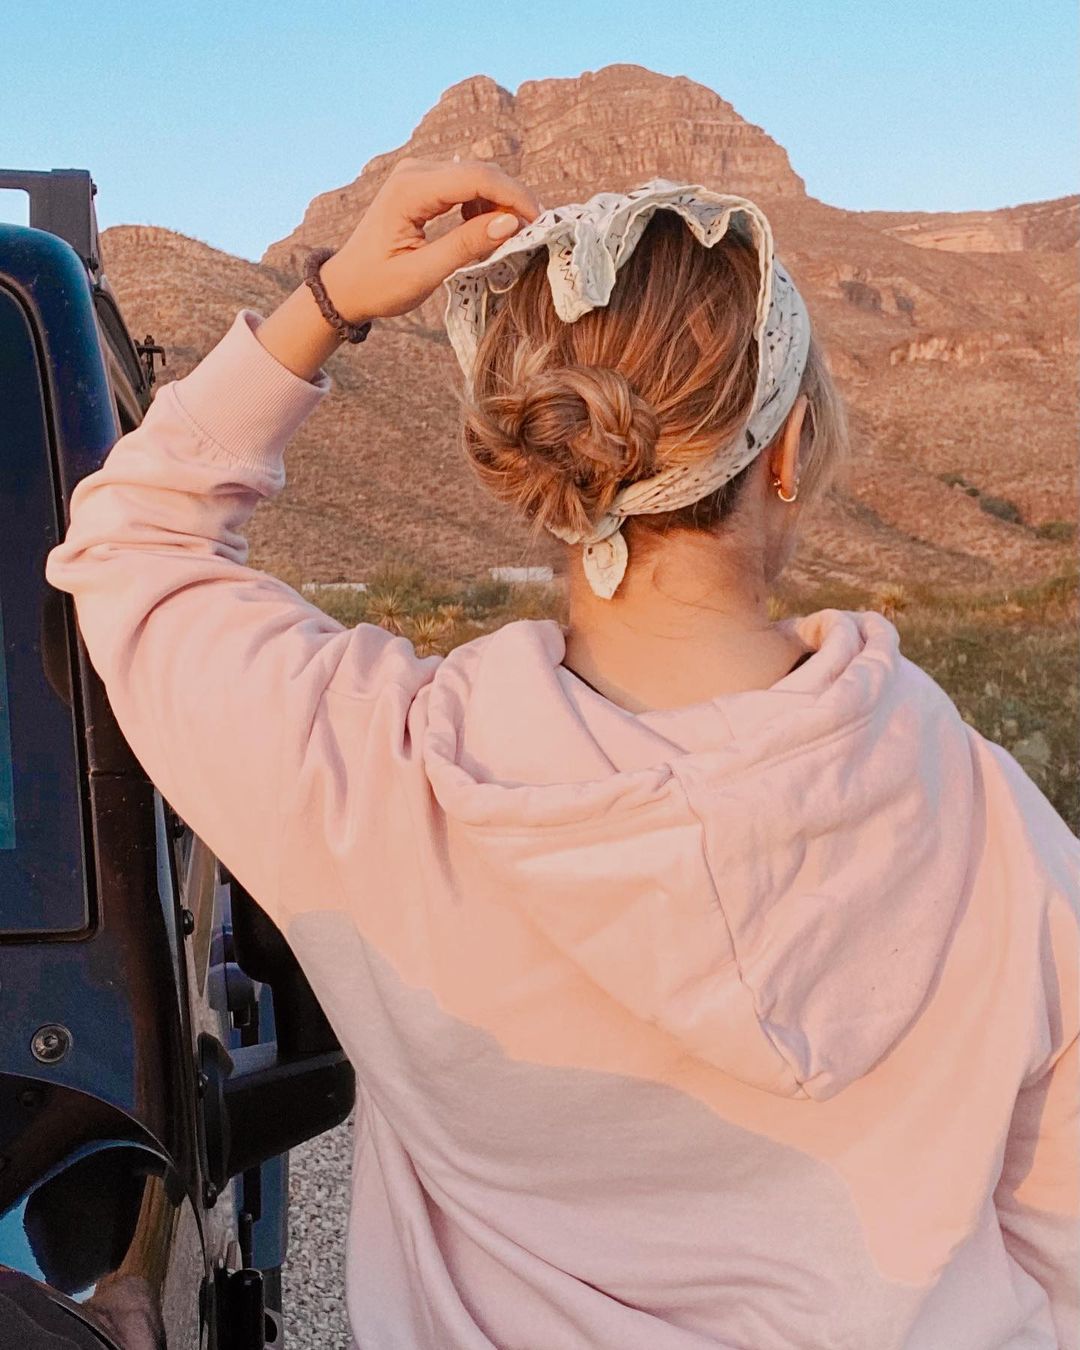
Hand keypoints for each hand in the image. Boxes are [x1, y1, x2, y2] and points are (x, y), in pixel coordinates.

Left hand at [321, 156, 540, 323]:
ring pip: (476, 176)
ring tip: (507, 238)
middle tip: (532, 233)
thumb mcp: (423, 274)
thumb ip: (466, 247)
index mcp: (410, 191)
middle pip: (480, 172)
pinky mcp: (423, 184)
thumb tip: (510, 222)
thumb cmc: (378, 285)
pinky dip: (483, 205)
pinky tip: (482, 231)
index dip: (514, 196)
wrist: (346, 285)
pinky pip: (465, 185)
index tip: (538, 223)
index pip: (476, 178)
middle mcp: (414, 172)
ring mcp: (418, 174)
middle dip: (512, 199)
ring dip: (499, 202)